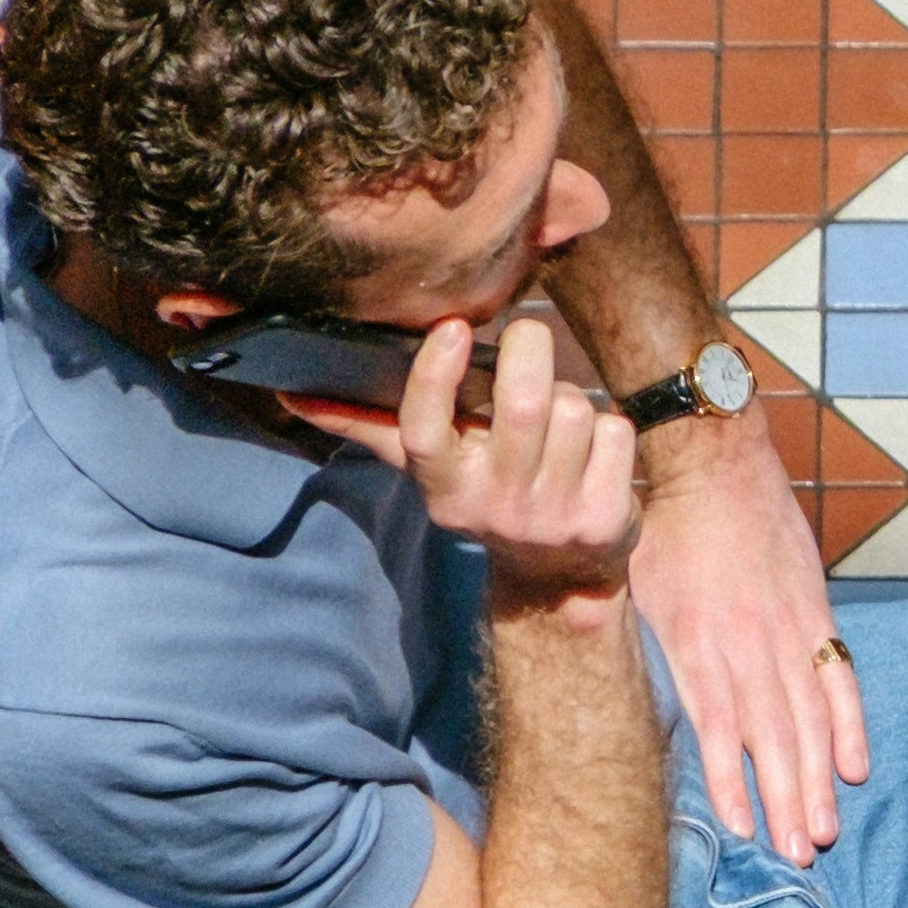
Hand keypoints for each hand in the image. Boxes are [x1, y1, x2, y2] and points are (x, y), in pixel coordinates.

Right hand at [299, 308, 642, 604]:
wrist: (557, 580)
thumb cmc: (486, 494)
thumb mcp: (429, 470)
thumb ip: (366, 425)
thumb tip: (292, 395)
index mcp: (443, 487)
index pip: (425, 430)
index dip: (435, 376)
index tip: (451, 327)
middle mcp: (494, 503)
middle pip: (524, 403)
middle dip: (532, 350)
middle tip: (528, 340)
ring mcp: (552, 515)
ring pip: (575, 410)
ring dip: (573, 398)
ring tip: (560, 424)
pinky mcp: (604, 519)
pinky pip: (615, 434)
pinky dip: (609, 430)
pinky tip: (593, 455)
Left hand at [621, 409, 872, 863]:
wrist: (710, 455)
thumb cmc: (656, 522)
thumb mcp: (629, 583)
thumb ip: (640, 645)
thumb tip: (621, 699)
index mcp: (697, 639)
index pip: (720, 725)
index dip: (732, 781)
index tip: (744, 832)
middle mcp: (747, 641)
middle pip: (774, 735)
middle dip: (787, 799)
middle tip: (797, 855)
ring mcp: (787, 628)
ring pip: (809, 716)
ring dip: (818, 778)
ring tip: (823, 831)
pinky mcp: (812, 610)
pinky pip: (838, 676)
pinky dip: (848, 724)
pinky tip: (854, 769)